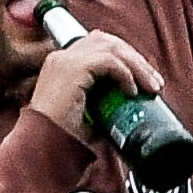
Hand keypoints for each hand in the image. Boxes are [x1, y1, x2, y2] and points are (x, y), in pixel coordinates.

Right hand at [30, 28, 163, 145]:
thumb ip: (101, 107)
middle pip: (108, 41)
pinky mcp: (72, 69)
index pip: (98, 46)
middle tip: (154, 82)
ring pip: (112, 46)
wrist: (38, 152)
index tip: (143, 78)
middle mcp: (62, 58)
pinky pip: (108, 61)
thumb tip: (127, 111)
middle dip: (135, 59)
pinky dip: (125, 73)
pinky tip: (132, 90)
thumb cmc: (57, 141)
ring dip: (136, 65)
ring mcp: (65, 61)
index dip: (124, 57)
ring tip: (151, 86)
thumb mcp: (84, 118)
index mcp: (61, 65)